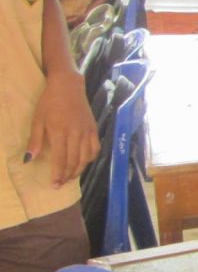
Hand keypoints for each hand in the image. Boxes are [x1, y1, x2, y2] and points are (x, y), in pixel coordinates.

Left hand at [26, 70, 99, 186]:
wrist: (68, 87)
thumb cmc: (49, 102)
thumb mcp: (37, 120)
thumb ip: (34, 141)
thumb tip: (28, 160)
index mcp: (60, 132)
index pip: (60, 160)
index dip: (58, 174)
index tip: (54, 185)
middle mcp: (76, 134)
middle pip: (74, 161)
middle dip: (67, 175)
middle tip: (61, 183)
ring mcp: (87, 132)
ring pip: (86, 158)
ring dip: (79, 170)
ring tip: (71, 176)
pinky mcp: (94, 129)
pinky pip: (95, 149)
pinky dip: (90, 159)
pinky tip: (83, 162)